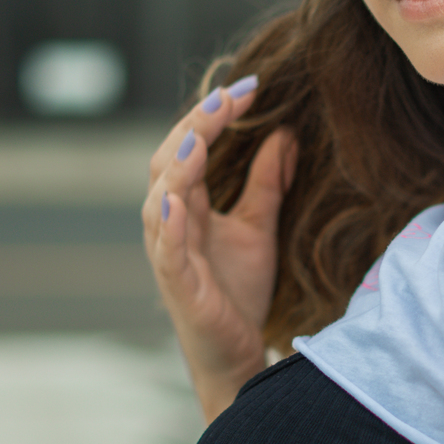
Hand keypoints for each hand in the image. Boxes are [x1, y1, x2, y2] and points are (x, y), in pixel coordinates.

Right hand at [141, 76, 297, 419]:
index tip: (249, 87)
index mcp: (187, 207)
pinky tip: (176, 200)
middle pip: (168, 164)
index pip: (190, 148)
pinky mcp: (177, 287)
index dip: (213, 117)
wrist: (236, 356)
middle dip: (196, 127)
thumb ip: (268, 182)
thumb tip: (285, 132)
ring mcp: (169, 256)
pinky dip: (168, 223)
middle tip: (229, 97)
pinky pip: (166, 251)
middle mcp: (170, 225)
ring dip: (178, 167)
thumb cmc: (238, 293)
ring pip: (158, 201)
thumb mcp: (259, 227)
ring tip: (199, 136)